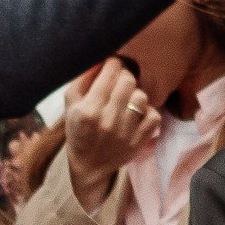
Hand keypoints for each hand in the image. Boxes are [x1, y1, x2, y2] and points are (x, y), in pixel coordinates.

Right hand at [62, 58, 163, 212]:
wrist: (89, 166)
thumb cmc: (78, 130)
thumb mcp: (70, 104)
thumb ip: (82, 78)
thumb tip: (100, 58)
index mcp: (88, 110)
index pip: (110, 72)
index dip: (113, 63)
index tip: (111, 66)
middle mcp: (107, 121)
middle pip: (128, 81)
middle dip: (124, 76)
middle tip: (119, 81)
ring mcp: (125, 132)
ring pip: (142, 96)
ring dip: (135, 94)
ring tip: (126, 99)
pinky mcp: (139, 141)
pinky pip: (154, 115)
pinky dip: (146, 111)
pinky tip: (136, 113)